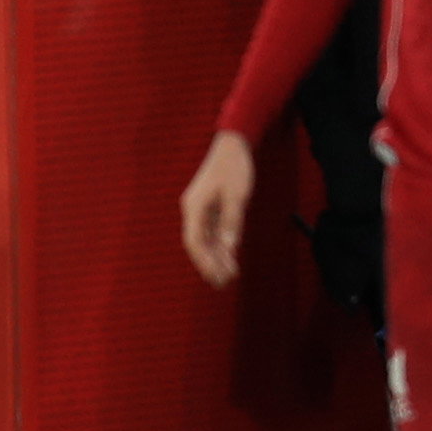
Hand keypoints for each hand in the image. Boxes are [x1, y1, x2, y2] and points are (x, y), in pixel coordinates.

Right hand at [180, 131, 255, 287]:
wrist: (233, 146)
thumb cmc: (234, 168)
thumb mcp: (237, 196)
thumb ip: (232, 221)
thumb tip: (230, 247)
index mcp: (194, 207)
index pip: (194, 241)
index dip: (203, 261)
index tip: (215, 276)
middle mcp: (193, 211)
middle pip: (198, 244)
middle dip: (209, 265)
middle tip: (223, 284)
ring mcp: (201, 210)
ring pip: (206, 240)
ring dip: (216, 258)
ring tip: (229, 276)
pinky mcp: (210, 208)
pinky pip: (213, 231)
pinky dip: (221, 245)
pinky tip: (230, 258)